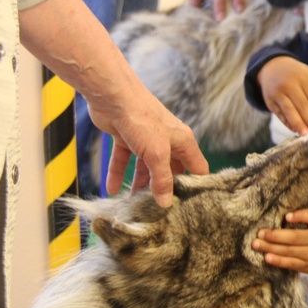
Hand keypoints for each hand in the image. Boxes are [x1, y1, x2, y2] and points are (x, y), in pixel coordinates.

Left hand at [87, 89, 208, 206]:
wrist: (112, 96)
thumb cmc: (142, 119)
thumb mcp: (157, 154)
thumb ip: (162, 179)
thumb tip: (166, 203)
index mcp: (183, 142)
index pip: (197, 168)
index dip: (196, 186)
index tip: (192, 207)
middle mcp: (167, 141)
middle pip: (169, 171)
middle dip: (163, 190)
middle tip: (158, 211)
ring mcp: (146, 140)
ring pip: (145, 168)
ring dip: (139, 185)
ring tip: (132, 205)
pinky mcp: (127, 138)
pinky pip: (124, 160)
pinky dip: (117, 173)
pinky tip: (110, 189)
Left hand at [252, 209, 307, 274]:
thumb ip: (305, 220)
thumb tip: (280, 214)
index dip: (301, 216)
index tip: (287, 216)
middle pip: (295, 237)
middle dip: (275, 235)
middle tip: (260, 232)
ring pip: (289, 251)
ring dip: (270, 248)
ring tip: (257, 244)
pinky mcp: (306, 267)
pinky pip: (290, 263)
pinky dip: (277, 260)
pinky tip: (267, 257)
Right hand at [258, 57, 307, 134]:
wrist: (272, 68)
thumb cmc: (296, 74)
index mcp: (302, 76)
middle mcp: (288, 84)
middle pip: (301, 104)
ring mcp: (277, 93)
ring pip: (289, 110)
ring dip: (298, 124)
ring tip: (306, 134)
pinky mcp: (270, 102)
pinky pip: (279, 114)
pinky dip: (287, 123)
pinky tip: (295, 130)